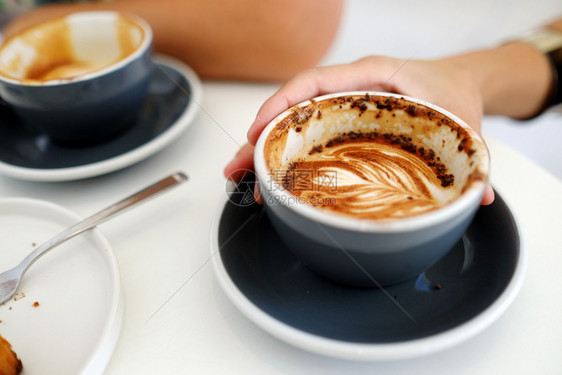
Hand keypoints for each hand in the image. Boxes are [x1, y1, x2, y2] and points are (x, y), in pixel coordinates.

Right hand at [225, 55, 494, 204]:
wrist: (457, 85)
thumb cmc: (453, 94)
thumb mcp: (463, 124)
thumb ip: (470, 158)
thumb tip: (477, 197)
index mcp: (374, 76)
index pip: (316, 82)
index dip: (283, 105)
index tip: (259, 131)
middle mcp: (351, 90)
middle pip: (294, 108)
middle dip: (261, 136)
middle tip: (237, 167)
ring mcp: (343, 107)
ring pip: (295, 123)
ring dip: (266, 149)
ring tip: (244, 177)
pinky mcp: (342, 125)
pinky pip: (307, 134)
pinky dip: (286, 154)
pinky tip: (273, 176)